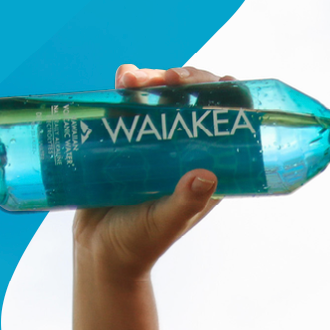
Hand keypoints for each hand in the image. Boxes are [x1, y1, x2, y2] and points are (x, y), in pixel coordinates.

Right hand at [73, 64, 233, 277]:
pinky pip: (130, 102)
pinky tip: (122, 80)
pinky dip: (127, 84)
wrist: (99, 251)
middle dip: (185, 79)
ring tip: (132, 80)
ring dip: (152, 77)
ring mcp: (154, 141)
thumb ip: (185, 202)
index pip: (228, 125)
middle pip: (194, 100)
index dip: (230, 98)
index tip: (219, 84)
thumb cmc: (139, 243)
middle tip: (169, 79)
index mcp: (207, 169)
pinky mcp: (125, 136)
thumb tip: (207, 175)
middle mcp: (184, 151)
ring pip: (162, 95)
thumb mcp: (165, 223)